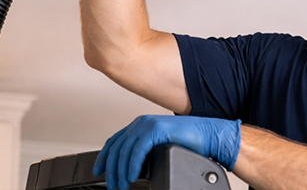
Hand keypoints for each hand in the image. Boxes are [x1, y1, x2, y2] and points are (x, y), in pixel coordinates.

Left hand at [93, 115, 241, 189]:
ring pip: (125, 150)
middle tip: (113, 185)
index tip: (98, 171)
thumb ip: (144, 152)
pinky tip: (131, 177)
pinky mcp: (156, 129)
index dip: (103, 157)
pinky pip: (138, 150)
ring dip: (120, 171)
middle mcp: (140, 123)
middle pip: (117, 147)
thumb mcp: (158, 148)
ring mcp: (148, 124)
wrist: (208, 135)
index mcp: (139, 125)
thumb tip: (129, 168)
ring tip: (122, 185)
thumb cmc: (187, 143)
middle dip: (111, 169)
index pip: (114, 141)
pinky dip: (132, 166)